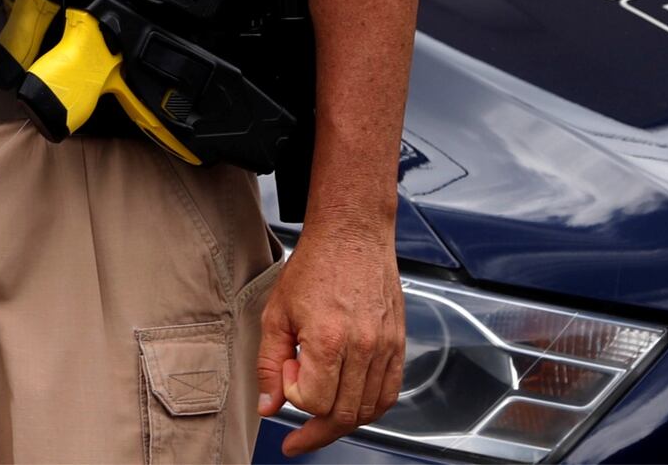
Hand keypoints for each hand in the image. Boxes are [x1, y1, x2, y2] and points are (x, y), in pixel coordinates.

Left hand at [257, 223, 404, 456]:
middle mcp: (363, 348)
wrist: (352, 235)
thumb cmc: (313, 267)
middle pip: (343, 415)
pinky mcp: (399, 345)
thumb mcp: (277, 312)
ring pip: (368, 410)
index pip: (314, 402)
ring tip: (321, 415)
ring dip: (342, 420)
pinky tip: (350, 404)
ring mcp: (386, 348)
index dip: (294, 395)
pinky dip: (369, 407)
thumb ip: (269, 363)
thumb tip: (269, 407)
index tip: (287, 372)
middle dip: (316, 429)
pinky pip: (389, 394)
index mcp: (330, 339)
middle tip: (297, 432)